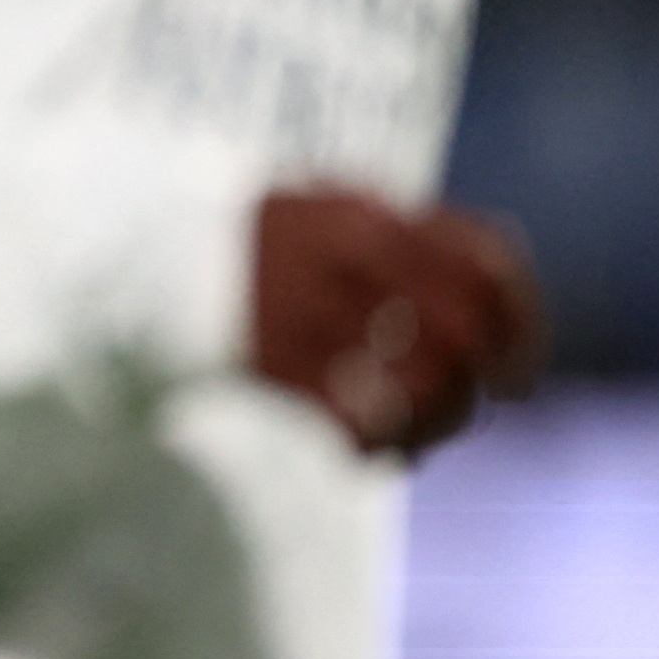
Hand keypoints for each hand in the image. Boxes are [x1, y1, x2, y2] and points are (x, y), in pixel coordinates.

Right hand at [250, 187, 544, 457]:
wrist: (138, 262)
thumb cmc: (247, 240)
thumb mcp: (323, 206)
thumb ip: (403, 229)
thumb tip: (498, 269)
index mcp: (365, 215)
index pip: (483, 267)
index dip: (520, 323)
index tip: (516, 364)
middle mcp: (345, 260)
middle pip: (461, 332)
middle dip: (484, 379)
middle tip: (480, 403)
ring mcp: (310, 311)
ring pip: (421, 386)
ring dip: (436, 422)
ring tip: (419, 436)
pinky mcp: (276, 364)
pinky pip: (361, 425)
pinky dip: (379, 449)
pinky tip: (370, 452)